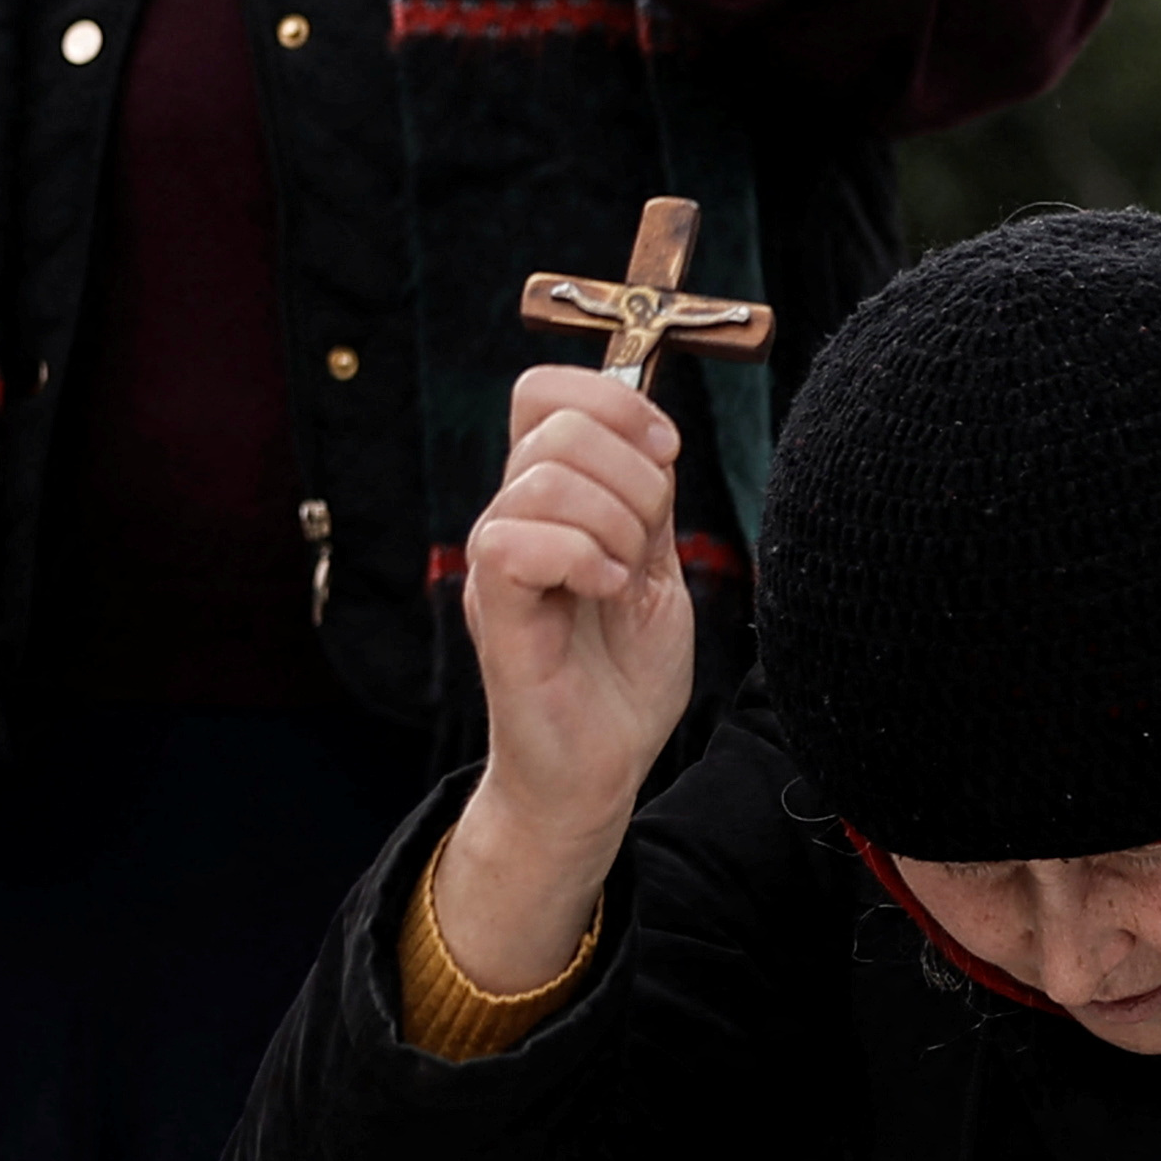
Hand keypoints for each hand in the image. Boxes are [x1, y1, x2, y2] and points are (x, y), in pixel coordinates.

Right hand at [432, 364, 690, 984]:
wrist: (599, 769)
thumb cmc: (623, 680)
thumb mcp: (659, 569)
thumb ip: (649, 499)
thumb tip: (650, 426)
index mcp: (552, 500)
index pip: (544, 392)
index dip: (612, 399)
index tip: (667, 453)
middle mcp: (513, 517)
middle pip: (556, 422)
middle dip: (633, 471)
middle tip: (648, 545)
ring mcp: (498, 561)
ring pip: (543, 476)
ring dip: (614, 521)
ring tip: (624, 578)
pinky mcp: (494, 608)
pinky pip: (516, 538)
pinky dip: (581, 556)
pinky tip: (604, 593)